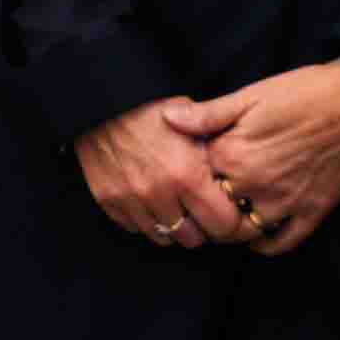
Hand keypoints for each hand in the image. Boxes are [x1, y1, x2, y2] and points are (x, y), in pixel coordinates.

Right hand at [73, 101, 249, 250]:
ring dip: (173, 226)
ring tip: (176, 207)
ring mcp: (130, 200)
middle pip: (192, 239)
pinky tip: (151, 201)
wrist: (100, 100)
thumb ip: (216, 144)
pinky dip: (146, 220)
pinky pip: (135, 228)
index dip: (231, 222)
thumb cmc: (151, 106)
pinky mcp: (108, 201)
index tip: (230, 214)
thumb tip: (240, 171)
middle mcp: (159, 193)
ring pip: (163, 238)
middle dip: (201, 228)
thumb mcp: (194, 117)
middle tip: (202, 212)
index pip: (223, 225)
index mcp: (187, 174)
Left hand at [158, 63, 339, 258]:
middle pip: (212, 207)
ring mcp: (284, 203)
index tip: (188, 167)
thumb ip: (208, 114)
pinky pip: (280, 243)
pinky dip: (264, 245)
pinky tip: (256, 234)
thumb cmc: (306, 93)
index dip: (189, 171)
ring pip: (242, 231)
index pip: (193, 175)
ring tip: (227, 214)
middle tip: (203, 196)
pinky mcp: (311, 213)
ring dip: (232, 226)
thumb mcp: (251, 95)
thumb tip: (167, 119)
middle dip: (205, 203)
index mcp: (233, 154)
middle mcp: (253, 184)